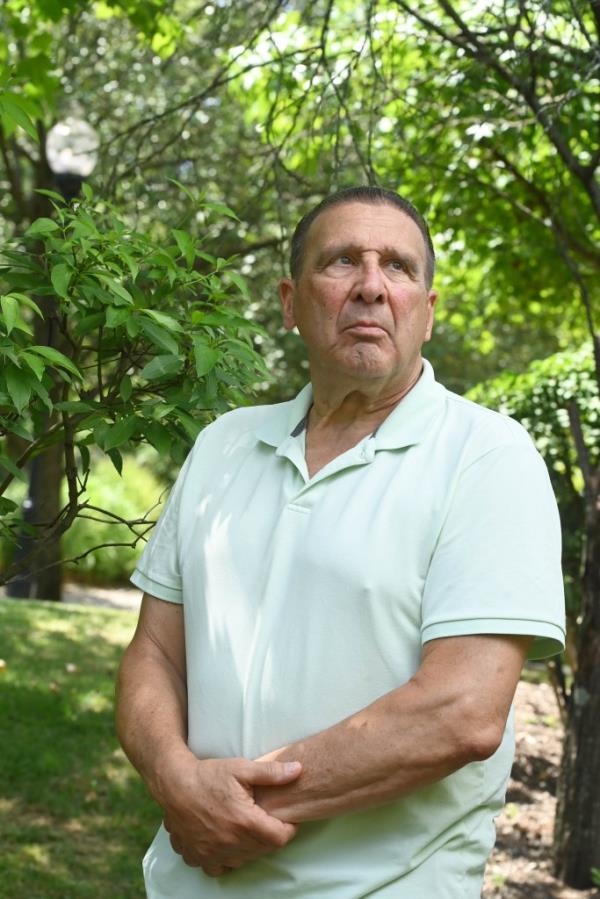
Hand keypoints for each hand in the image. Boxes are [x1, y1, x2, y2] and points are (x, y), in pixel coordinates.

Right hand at [162, 756, 301, 875]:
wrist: (173, 784)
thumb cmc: (208, 775)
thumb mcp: (242, 768)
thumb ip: (272, 772)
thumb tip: (298, 770)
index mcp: (245, 822)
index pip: (280, 838)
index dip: (288, 828)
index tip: (285, 819)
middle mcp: (230, 843)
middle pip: (263, 849)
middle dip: (269, 836)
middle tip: (264, 819)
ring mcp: (212, 853)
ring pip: (243, 860)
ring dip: (249, 847)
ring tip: (246, 828)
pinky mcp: (197, 856)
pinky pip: (218, 868)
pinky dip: (226, 858)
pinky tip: (226, 841)